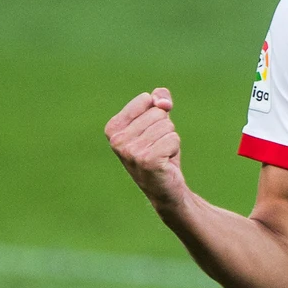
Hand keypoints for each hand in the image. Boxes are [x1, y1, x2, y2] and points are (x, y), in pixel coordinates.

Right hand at [105, 87, 189, 212]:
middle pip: (158, 113)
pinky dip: (174, 149)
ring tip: (161, 155)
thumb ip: (159, 99)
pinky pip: (173, 139)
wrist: (164, 188)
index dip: (156, 114)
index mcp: (113, 128)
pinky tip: (165, 162)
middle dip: (164, 128)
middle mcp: (117, 140)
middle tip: (156, 147)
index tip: (149, 133)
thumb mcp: (157, 121)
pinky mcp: (148, 161)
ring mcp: (131, 152)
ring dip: (170, 140)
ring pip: (167, 126)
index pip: (146, 99)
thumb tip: (163, 102)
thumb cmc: (159, 152)